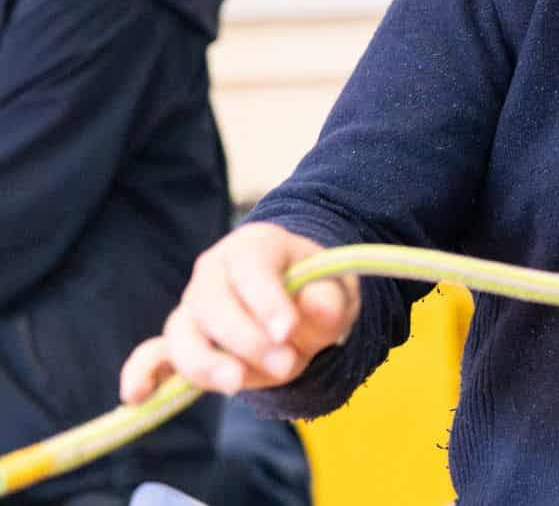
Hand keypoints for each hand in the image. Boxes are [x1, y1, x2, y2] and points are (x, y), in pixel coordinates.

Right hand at [119, 223, 359, 403]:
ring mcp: (192, 308)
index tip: (287, 331)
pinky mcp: (180, 342)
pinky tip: (136, 396)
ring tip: (237, 383)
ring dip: (207, 363)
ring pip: (183, 334)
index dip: (266, 300)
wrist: (298, 302)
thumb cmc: (316, 290)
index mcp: (253, 247)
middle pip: (213, 304)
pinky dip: (142, 373)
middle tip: (286, 365)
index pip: (251, 268)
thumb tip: (321, 310)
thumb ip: (330, 301)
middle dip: (246, 340)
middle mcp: (213, 273)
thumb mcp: (336, 289)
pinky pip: (153, 355)